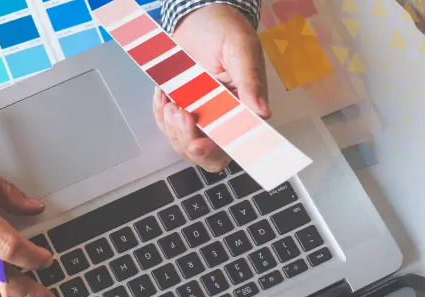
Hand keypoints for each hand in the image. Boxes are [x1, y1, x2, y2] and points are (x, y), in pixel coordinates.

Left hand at [153, 4, 270, 171]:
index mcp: (245, 106)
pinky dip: (161, 116)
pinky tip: (163, 97)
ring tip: (170, 101)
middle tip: (179, 114)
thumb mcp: (240, 48)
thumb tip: (263, 112)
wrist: (199, 16)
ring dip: (172, 128)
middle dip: (187, 140)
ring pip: (184, 142)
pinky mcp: (183, 108)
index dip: (217, 151)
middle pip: (206, 152)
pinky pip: (168, 126)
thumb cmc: (226, 28)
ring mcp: (202, 114)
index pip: (236, 142)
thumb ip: (250, 80)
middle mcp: (224, 115)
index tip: (197, 144)